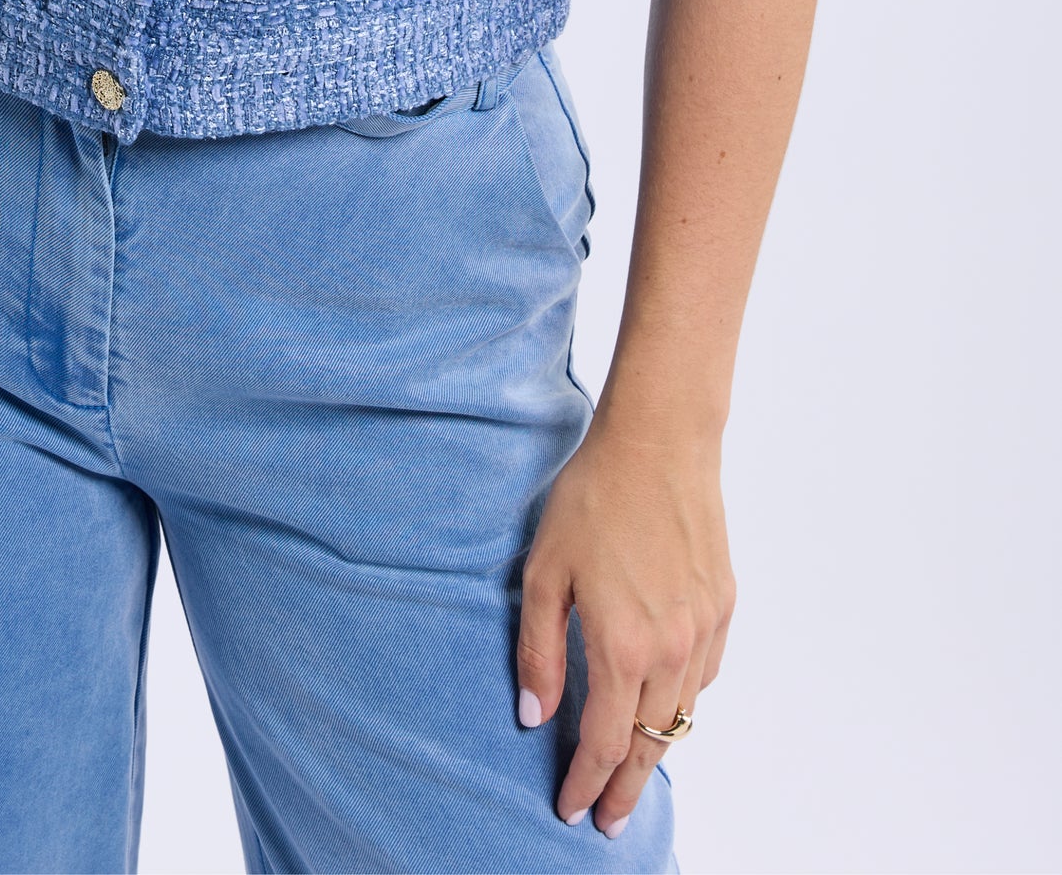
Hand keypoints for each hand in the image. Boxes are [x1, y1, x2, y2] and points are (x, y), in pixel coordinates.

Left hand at [516, 415, 735, 837]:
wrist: (660, 442)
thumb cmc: (594, 497)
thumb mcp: (544, 571)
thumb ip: (539, 651)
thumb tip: (535, 715)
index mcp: (623, 645)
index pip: (605, 742)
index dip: (586, 783)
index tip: (571, 808)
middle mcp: (672, 648)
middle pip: (650, 743)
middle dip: (626, 788)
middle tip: (608, 818)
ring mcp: (704, 629)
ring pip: (682, 714)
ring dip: (656, 745)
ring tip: (630, 767)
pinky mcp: (724, 607)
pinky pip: (704, 675)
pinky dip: (681, 699)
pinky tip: (662, 698)